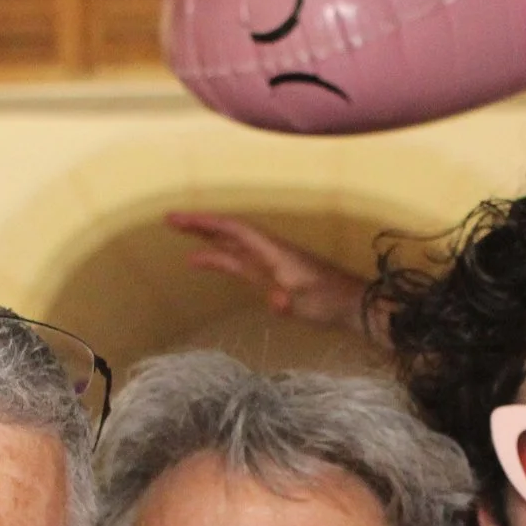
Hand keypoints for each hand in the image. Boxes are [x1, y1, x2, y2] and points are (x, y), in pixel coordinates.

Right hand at [166, 212, 371, 336]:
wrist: (354, 304)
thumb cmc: (330, 302)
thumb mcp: (308, 305)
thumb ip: (289, 302)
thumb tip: (275, 301)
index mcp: (274, 253)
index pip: (236, 231)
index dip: (207, 224)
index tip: (180, 220)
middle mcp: (270, 251)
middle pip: (231, 232)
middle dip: (201, 225)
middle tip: (170, 220)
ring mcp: (272, 262)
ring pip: (234, 244)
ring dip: (209, 237)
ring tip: (182, 234)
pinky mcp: (274, 273)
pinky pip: (241, 258)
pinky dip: (221, 254)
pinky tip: (209, 258)